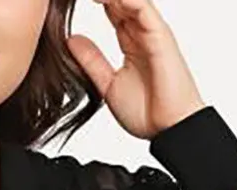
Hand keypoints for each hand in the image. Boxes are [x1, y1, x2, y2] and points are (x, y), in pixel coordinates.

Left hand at [67, 0, 206, 139]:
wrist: (167, 130)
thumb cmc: (146, 112)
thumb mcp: (107, 84)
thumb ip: (91, 61)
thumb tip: (70, 39)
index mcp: (130, 42)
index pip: (111, 10)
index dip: (95, 0)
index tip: (69, 0)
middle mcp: (142, 33)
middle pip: (120, 0)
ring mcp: (152, 32)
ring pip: (132, 0)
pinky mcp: (160, 37)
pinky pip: (144, 9)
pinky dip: (128, 1)